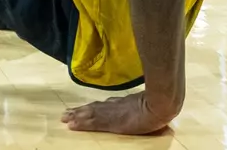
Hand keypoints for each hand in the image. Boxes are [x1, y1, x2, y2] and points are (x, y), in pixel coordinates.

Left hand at [62, 91, 180, 134]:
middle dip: (79, 112)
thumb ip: (144, 101)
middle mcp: (115, 106)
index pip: (104, 106)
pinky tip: (72, 125)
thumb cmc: (161, 102)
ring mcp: (113, 114)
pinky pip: (93, 123)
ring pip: (89, 115)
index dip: (92, 107)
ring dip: (77, 117)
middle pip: (93, 109)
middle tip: (66, 114)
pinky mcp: (112, 122)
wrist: (161, 104)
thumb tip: (151, 102)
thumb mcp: (150, 100)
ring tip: (65, 118)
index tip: (82, 109)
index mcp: (124, 103)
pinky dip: (81, 123)